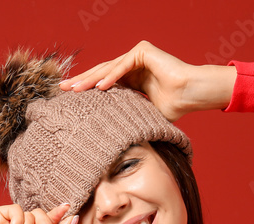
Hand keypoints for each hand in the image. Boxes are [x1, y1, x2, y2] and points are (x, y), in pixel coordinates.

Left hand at [58, 40, 236, 120]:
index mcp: (130, 78)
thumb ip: (128, 118)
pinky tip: (99, 87)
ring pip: (108, 68)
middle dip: (81, 81)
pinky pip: (123, 66)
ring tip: (75, 90)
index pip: (102, 82)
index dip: (86, 89)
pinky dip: (111, 76)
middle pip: (100, 73)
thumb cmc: (174, 107)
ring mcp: (136, 56)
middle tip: (63, 89)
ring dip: (91, 79)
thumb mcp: (143, 115)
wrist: (191, 95)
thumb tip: (114, 142)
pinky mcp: (143, 51)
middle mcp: (131, 65)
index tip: (69, 97)